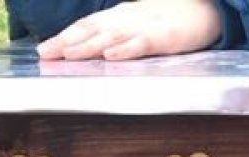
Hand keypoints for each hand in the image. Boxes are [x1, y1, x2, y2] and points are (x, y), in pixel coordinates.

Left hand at [36, 0, 222, 61]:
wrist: (205, 9)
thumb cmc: (170, 19)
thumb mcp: (138, 25)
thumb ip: (117, 35)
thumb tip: (94, 50)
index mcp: (119, 18)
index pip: (86, 27)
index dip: (64, 37)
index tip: (42, 50)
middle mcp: (127, 20)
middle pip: (92, 30)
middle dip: (67, 42)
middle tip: (45, 54)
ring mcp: (145, 28)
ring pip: (111, 36)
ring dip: (88, 45)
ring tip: (68, 54)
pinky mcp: (164, 37)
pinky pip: (142, 43)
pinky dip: (125, 49)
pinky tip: (110, 55)